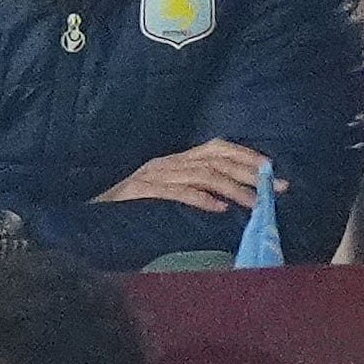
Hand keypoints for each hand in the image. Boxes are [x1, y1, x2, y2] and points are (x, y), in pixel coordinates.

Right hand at [94, 138, 288, 212]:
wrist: (85, 216)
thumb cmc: (127, 210)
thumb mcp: (163, 193)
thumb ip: (190, 190)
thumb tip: (228, 199)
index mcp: (173, 160)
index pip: (216, 147)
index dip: (246, 155)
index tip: (273, 169)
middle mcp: (165, 163)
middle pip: (215, 160)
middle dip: (251, 173)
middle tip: (278, 188)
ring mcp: (152, 176)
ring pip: (202, 175)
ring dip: (233, 189)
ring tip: (255, 204)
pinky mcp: (140, 192)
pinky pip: (175, 192)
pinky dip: (200, 199)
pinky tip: (219, 209)